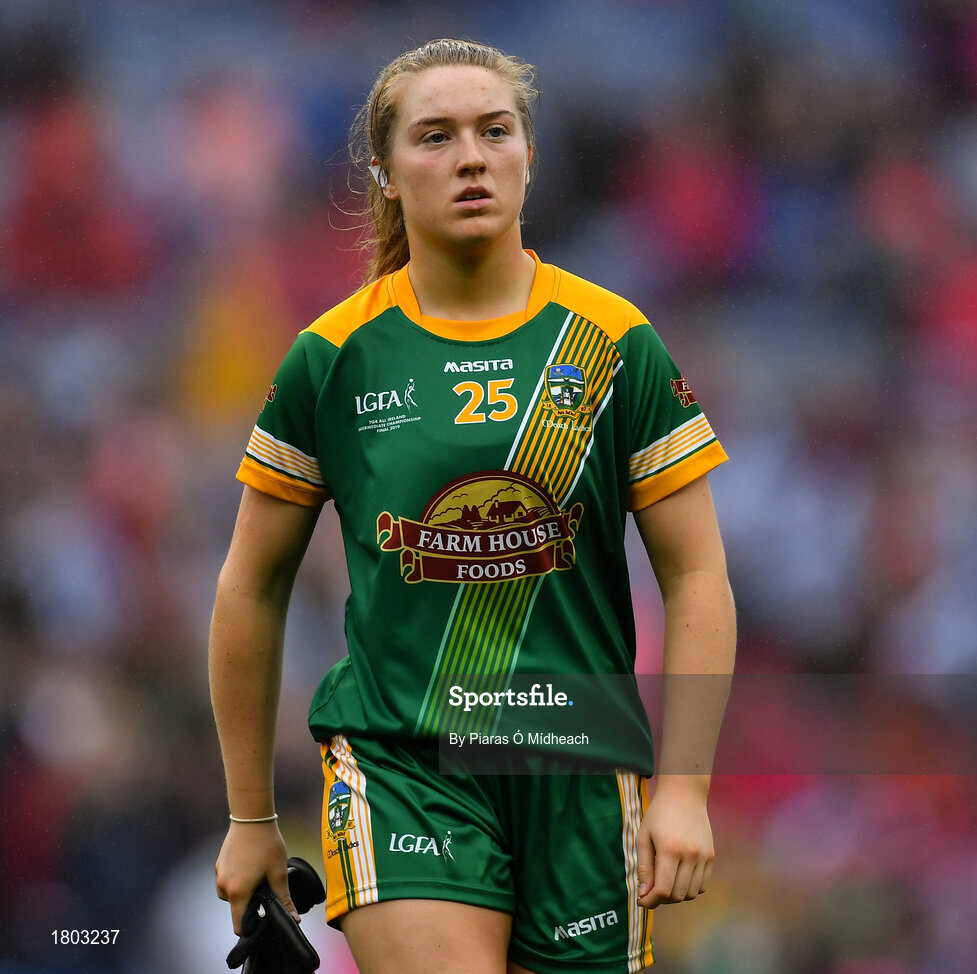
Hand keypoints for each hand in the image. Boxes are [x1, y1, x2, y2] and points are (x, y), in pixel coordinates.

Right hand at [215, 821, 298, 933]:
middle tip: (266, 888)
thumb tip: (293, 919)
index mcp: (237, 892)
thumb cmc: (267, 844)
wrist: (252, 817)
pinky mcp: (218, 864)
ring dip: (244, 891)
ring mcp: (219, 874)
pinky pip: (227, 881)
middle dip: (251, 904)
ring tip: (259, 874)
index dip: (252, 926)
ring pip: (231, 895)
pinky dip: (238, 880)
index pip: (239, 925)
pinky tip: (251, 865)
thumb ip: (284, 899)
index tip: (265, 917)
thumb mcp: (278, 872)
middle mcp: (223, 886)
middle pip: (235, 909)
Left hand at [635, 777, 714, 908]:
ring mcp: (703, 856)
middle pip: (678, 895)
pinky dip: (690, 888)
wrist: (684, 795)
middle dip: (662, 899)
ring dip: (677, 895)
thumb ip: (643, 867)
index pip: (663, 890)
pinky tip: (679, 877)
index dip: (651, 901)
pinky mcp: (711, 856)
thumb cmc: (658, 815)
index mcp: (670, 850)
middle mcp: (690, 855)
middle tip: (651, 891)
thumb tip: (644, 894)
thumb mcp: (643, 837)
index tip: (642, 901)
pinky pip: (702, 885)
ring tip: (665, 883)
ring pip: (691, 893)